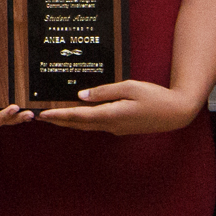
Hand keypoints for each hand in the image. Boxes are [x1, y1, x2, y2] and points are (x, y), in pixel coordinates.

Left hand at [35, 79, 203, 136]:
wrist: (175, 113)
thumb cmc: (154, 97)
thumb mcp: (129, 87)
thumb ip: (104, 91)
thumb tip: (81, 95)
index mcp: (111, 115)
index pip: (78, 116)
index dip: (59, 115)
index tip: (43, 114)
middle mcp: (110, 125)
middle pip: (78, 124)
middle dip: (58, 120)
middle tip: (39, 117)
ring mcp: (115, 128)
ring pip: (86, 126)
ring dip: (69, 122)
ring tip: (53, 116)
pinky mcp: (120, 127)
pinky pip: (96, 124)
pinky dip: (83, 121)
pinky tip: (78, 115)